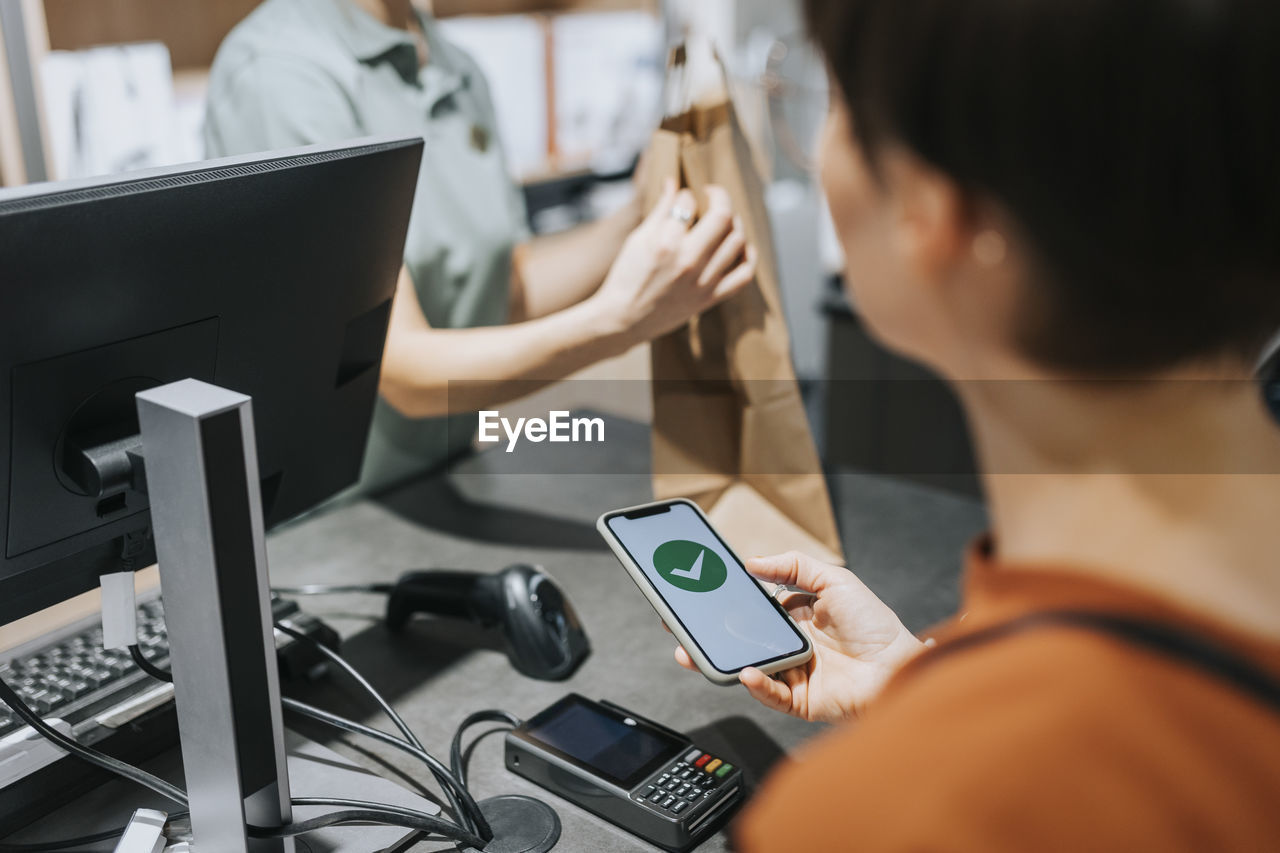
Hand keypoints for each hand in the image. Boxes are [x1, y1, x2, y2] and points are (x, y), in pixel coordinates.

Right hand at [589, 179, 756, 347]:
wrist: (623, 320)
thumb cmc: (626, 277)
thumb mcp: (637, 239)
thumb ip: (660, 209)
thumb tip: (674, 181)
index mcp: (666, 244)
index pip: (688, 202)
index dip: (687, 193)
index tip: (684, 196)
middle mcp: (688, 262)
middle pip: (723, 217)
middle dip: (720, 197)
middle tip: (712, 196)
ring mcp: (703, 282)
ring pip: (737, 241)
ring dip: (734, 223)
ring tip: (723, 219)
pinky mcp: (710, 298)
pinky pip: (744, 275)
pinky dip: (748, 257)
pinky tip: (742, 246)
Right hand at [673, 552, 924, 722]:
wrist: (899, 667)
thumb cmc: (875, 625)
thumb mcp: (835, 580)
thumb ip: (794, 566)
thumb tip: (752, 562)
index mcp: (797, 617)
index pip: (753, 610)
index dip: (727, 604)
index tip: (700, 595)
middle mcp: (790, 646)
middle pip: (740, 640)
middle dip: (708, 635)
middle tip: (678, 627)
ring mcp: (792, 674)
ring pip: (746, 667)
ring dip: (718, 661)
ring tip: (693, 653)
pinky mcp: (799, 700)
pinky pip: (769, 693)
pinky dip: (755, 684)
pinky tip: (745, 672)